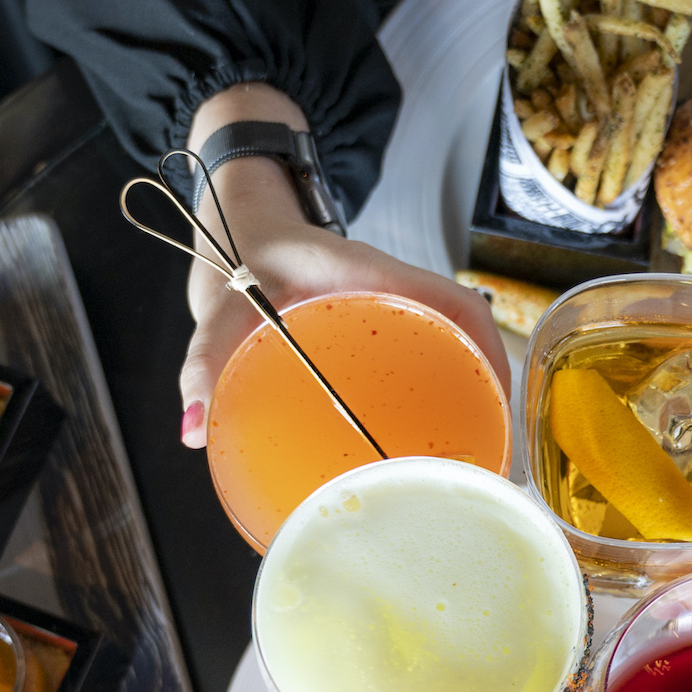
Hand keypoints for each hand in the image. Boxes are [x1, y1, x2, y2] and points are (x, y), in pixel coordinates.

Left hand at [176, 86, 505, 447]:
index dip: (487, 352)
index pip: (456, 306)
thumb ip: (203, 363)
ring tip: (475, 460)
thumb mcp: (219, 309)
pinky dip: (444, 395)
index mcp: (370, 276)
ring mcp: (395, 312)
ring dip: (474, 397)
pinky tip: (433, 445)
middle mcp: (394, 293)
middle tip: (491, 454)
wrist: (239, 232)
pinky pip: (431, 358)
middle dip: (490, 393)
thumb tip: (193, 430)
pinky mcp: (386, 329)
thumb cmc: (241, 260)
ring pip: (455, 349)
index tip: (497, 402)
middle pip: (468, 337)